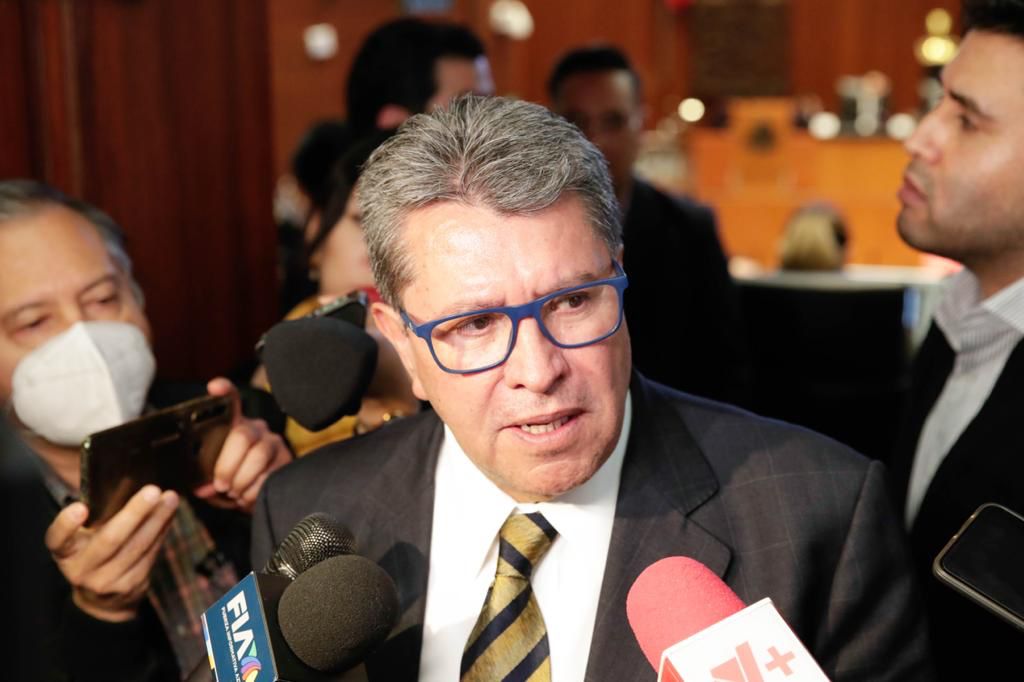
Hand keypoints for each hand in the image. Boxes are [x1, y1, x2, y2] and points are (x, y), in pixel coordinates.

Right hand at [45, 485, 178, 621]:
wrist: (100, 598)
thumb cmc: (92, 553)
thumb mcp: (82, 539)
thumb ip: (95, 517)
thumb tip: (127, 481)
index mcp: (65, 552)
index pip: (58, 539)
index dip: (66, 524)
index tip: (80, 507)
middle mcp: (81, 569)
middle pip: (109, 540)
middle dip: (134, 513)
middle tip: (152, 491)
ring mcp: (106, 581)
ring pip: (136, 547)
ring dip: (157, 520)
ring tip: (170, 498)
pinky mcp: (130, 586)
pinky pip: (150, 555)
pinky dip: (162, 531)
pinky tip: (169, 515)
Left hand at [193, 377, 291, 511]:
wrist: (259, 497)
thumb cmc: (232, 482)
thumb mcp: (214, 478)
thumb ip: (205, 480)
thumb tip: (203, 489)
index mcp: (234, 427)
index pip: (232, 401)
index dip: (225, 390)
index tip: (214, 387)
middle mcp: (257, 429)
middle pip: (242, 436)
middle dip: (227, 466)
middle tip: (221, 485)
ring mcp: (274, 443)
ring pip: (258, 457)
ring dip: (242, 481)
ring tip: (235, 493)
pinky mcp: (287, 460)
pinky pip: (270, 475)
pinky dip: (254, 492)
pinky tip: (248, 496)